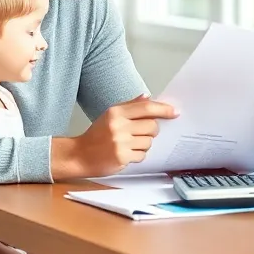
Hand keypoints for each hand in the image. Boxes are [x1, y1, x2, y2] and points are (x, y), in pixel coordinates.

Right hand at [52, 95, 177, 178]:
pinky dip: (137, 155)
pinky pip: (142, 155)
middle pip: (152, 126)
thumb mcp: (110, 115)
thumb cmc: (96, 135)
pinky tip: (125, 154)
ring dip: (143, 144)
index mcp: (116, 112)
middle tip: (139, 133)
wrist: (78, 155)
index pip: (146, 108)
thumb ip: (130, 106)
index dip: (163, 109)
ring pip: (148, 142)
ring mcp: (120, 142)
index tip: (175, 112)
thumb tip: (148, 97)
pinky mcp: (122, 157)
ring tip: (129, 144)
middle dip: (151, 130)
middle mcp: (118, 126)